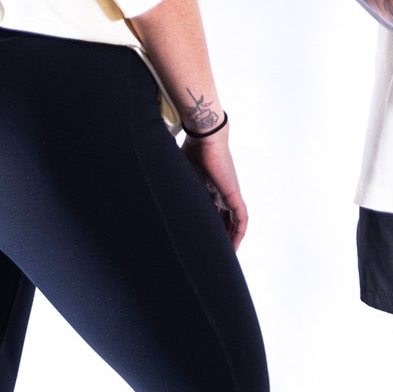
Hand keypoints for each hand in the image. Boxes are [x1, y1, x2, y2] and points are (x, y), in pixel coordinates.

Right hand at [182, 127, 247, 247]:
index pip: (214, 213)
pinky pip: (241, 218)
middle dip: (222, 237)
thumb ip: (174, 185)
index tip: (204, 240)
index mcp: (210, 188)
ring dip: (232, 238)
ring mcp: (229, 193)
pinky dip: (239, 232)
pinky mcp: (233, 194)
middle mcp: (222, 192)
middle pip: (226, 220)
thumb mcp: (180, 175)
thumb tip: (151, 189)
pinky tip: (234, 245)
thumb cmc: (191, 150)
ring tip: (226, 255)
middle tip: (215, 254)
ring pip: (235, 222)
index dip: (211, 227)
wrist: (204, 136)